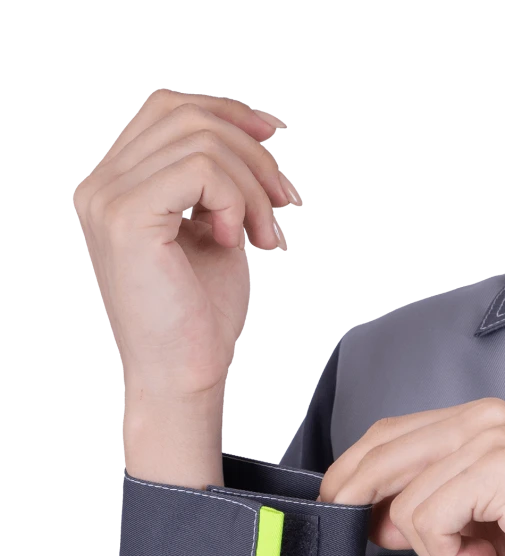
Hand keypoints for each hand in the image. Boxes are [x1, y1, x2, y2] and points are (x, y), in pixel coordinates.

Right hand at [73, 88, 299, 398]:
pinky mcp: (127, 219)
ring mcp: (108, 199)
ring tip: (265, 235)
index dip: (226, 111)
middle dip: (252, 153)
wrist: (182, 377)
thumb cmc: (197, 317)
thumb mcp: (212, 231)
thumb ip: (218, 182)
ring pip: (201, 141)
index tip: (273, 137)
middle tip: (284, 203)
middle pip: (185, 115)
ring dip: (253, 186)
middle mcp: (100, 185)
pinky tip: (237, 241)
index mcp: (115, 184)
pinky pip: (202, 170)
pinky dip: (236, 201)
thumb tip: (258, 129)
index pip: (167, 109)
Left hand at [318, 398, 504, 555]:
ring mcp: (490, 438)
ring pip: (406, 503)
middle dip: (356, 503)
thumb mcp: (483, 525)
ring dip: (433, 553)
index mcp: (480, 421)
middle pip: (381, 452)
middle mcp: (481, 418)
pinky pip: (428, 522)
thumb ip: (432, 512)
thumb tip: (375, 521)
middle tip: (362, 541)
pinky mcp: (497, 467)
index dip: (353, 474)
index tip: (339, 513)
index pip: (389, 435)